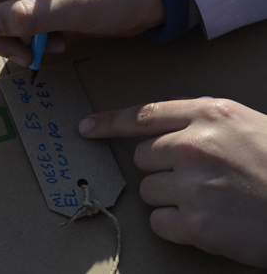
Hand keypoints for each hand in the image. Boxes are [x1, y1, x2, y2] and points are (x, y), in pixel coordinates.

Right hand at [0, 0, 163, 66]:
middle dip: (2, 31)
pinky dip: (32, 36)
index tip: (27, 40)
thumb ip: (28, 16)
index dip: (0, 14)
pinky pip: (22, 16)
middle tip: (28, 56)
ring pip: (2, 10)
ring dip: (18, 37)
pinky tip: (54, 44)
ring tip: (45, 51)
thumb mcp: (75, 4)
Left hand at [78, 98, 266, 268]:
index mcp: (209, 115)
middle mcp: (195, 145)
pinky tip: (205, 221)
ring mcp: (193, 184)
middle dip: (161, 169)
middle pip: (142, 158)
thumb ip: (200, 112)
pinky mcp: (196, 222)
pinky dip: (175, 225)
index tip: (86, 127)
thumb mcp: (244, 123)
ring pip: (147, 190)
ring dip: (169, 197)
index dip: (109, 122)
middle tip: (198, 177)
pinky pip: (158, 221)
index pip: (143, 115)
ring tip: (207, 199)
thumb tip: (166, 104)